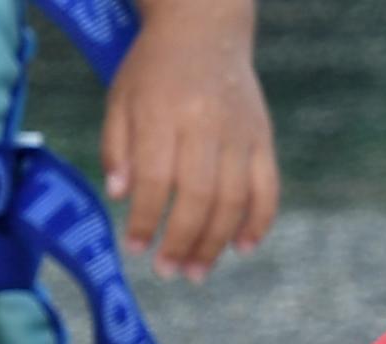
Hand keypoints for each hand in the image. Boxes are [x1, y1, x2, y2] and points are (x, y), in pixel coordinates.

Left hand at [100, 0, 276, 278]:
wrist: (204, 31)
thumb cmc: (154, 71)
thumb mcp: (121, 99)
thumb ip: (117, 148)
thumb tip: (120, 197)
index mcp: (163, 111)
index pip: (156, 178)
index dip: (145, 219)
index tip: (134, 246)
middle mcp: (206, 122)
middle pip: (198, 196)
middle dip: (181, 241)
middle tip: (168, 271)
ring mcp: (240, 132)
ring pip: (234, 199)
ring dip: (216, 243)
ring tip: (197, 271)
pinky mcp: (262, 138)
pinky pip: (268, 188)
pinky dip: (259, 222)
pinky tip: (242, 248)